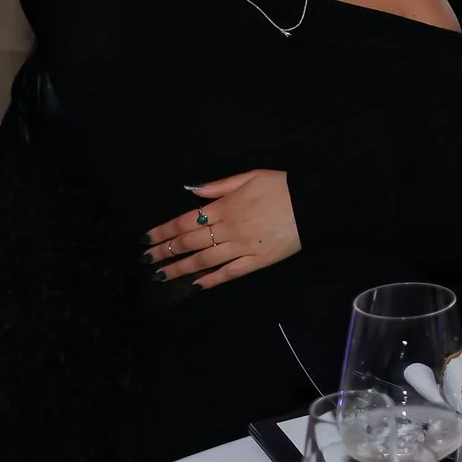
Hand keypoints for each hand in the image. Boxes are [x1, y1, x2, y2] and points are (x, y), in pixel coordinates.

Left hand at [144, 170, 300, 289]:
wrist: (315, 203)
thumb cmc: (284, 186)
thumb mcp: (252, 176)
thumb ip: (220, 186)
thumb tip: (192, 190)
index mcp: (225, 206)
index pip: (185, 221)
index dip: (163, 232)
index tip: (146, 240)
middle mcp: (229, 229)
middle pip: (189, 243)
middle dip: (165, 251)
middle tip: (147, 260)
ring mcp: (243, 247)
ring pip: (204, 260)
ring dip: (180, 269)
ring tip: (162, 276)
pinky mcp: (258, 260)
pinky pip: (230, 272)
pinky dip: (212, 280)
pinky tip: (197, 285)